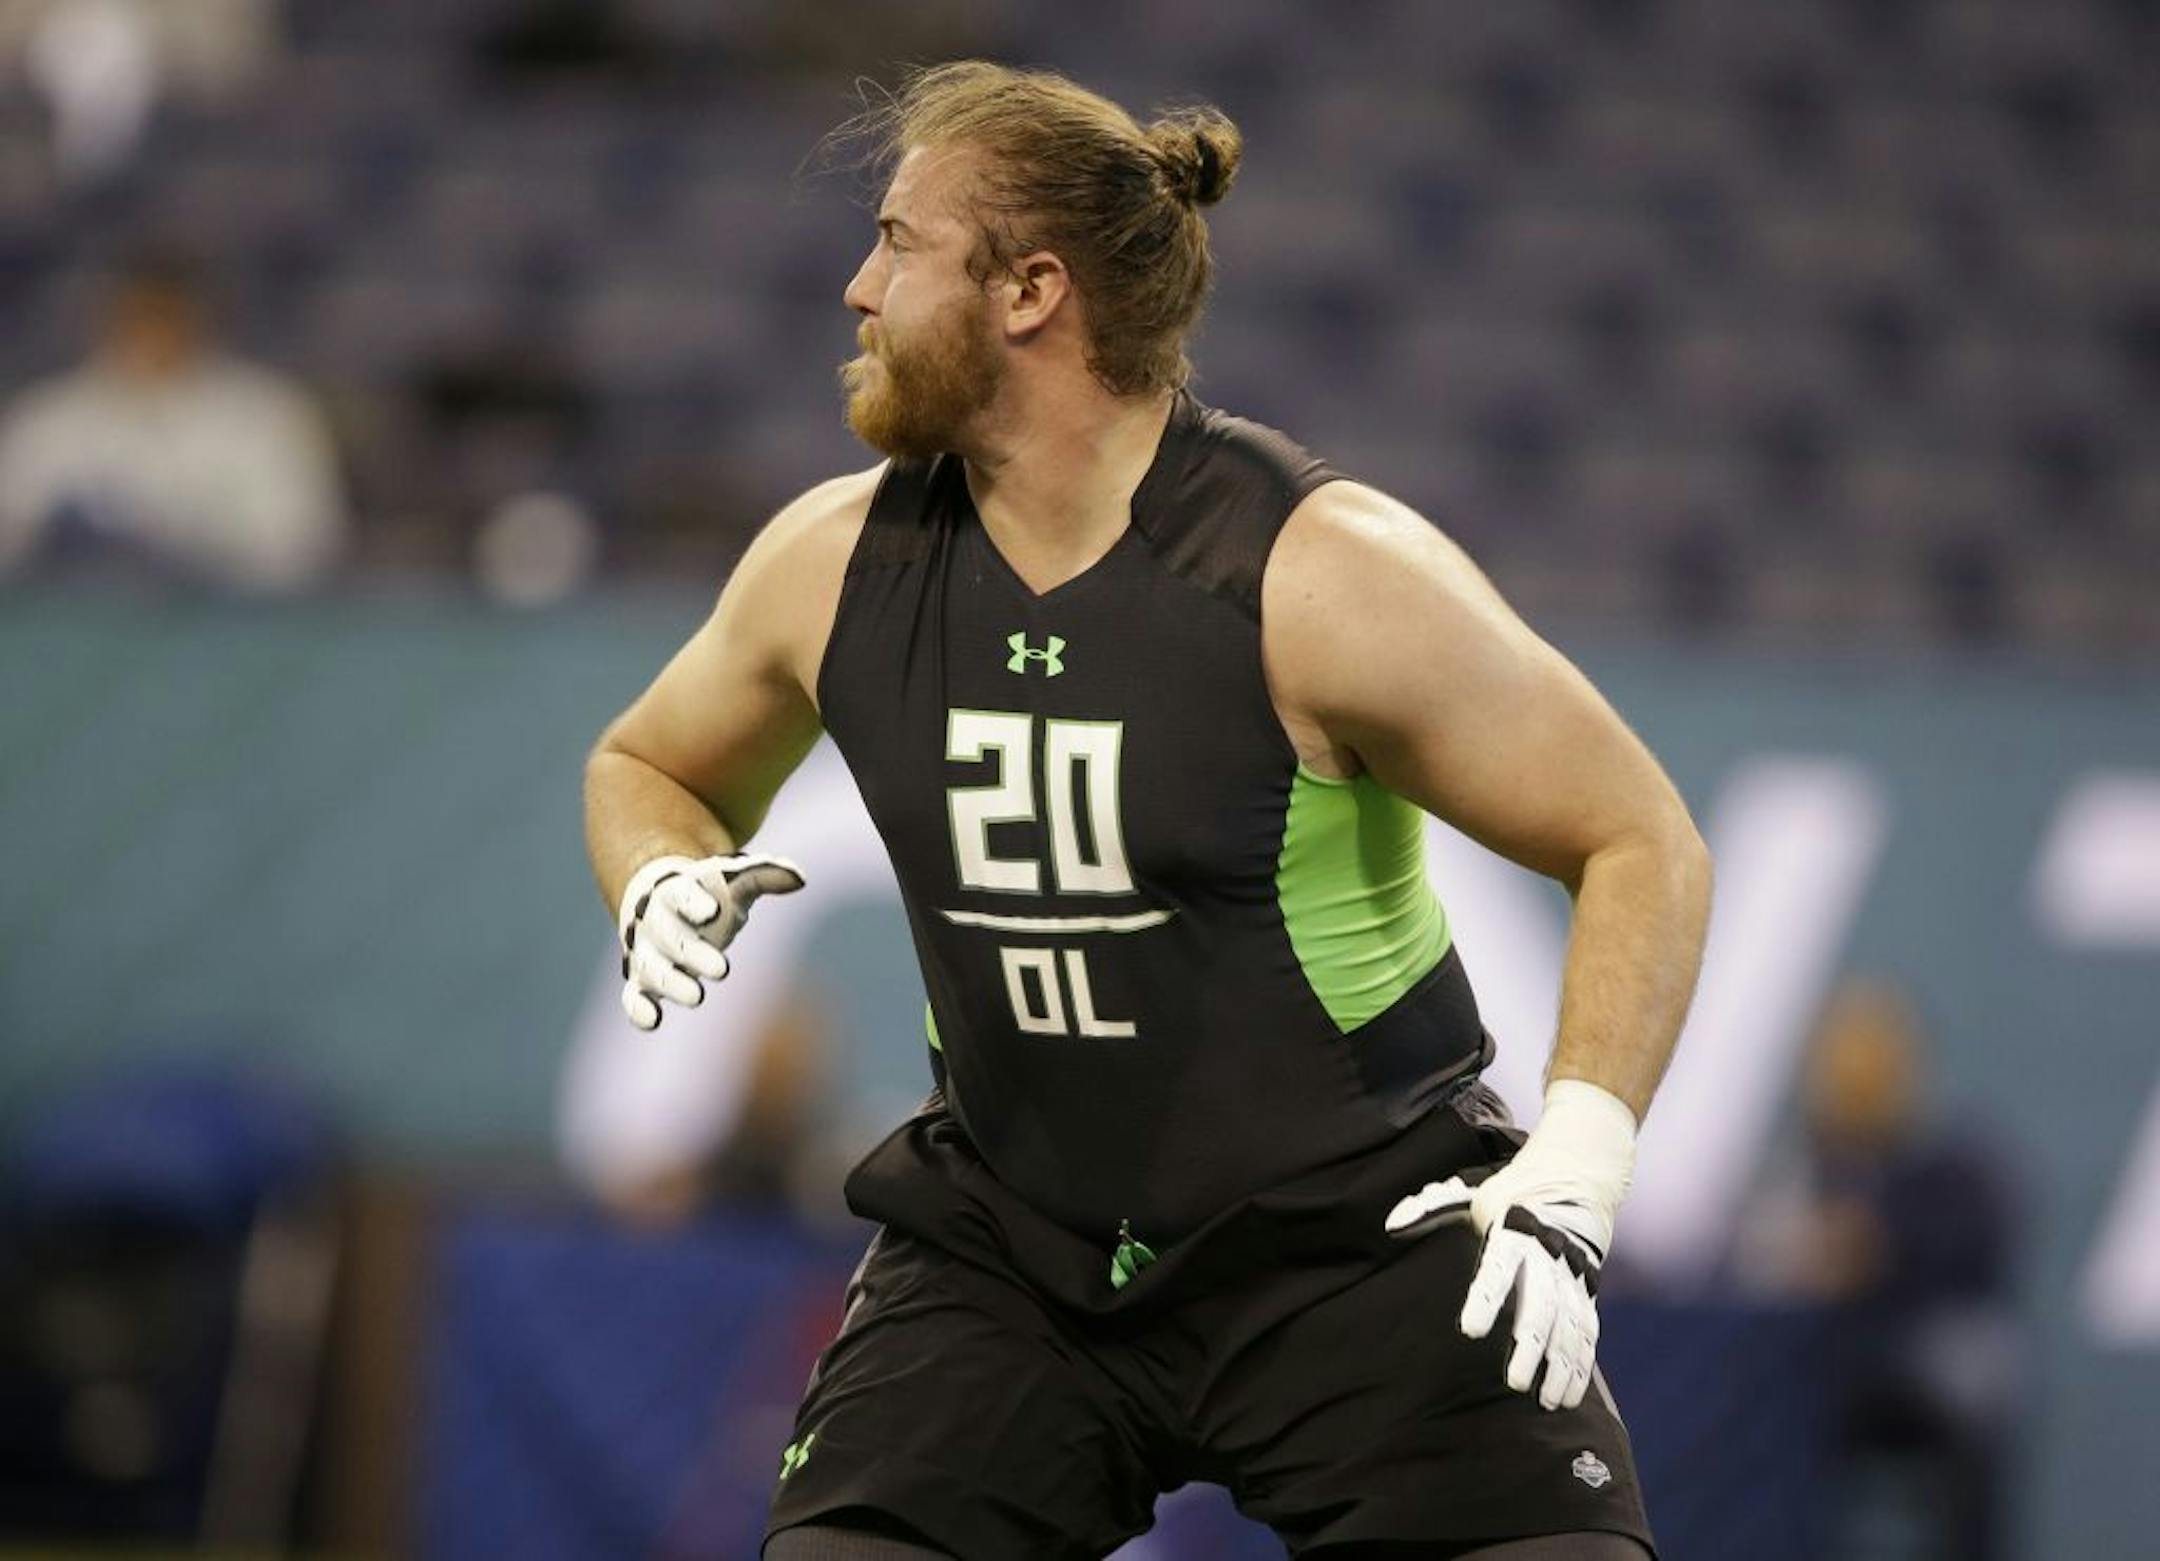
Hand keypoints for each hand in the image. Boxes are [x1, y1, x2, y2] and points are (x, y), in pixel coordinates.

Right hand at [616, 852, 805, 1029]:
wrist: (665, 902)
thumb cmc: (708, 893)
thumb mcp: (734, 880)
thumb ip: (764, 876)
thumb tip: (799, 877)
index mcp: (674, 890)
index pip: (679, 894)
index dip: (692, 902)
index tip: (710, 910)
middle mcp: (654, 921)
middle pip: (667, 935)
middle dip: (691, 952)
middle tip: (721, 969)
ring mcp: (647, 952)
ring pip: (651, 968)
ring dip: (671, 983)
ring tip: (697, 996)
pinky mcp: (642, 981)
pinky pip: (633, 996)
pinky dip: (638, 1009)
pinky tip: (653, 1021)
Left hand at [1385, 1080, 1636, 1410]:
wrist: (1575, 1173)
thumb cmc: (1510, 1191)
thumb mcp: (1469, 1191)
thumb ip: (1430, 1209)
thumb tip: (1390, 1225)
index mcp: (1513, 1232)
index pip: (1497, 1270)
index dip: (1486, 1300)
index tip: (1471, 1330)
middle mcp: (1547, 1256)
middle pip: (1541, 1306)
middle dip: (1530, 1346)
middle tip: (1515, 1382)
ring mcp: (1572, 1275)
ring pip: (1570, 1326)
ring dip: (1561, 1366)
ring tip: (1546, 1402)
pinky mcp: (1588, 1289)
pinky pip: (1587, 1332)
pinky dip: (1580, 1365)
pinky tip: (1567, 1396)